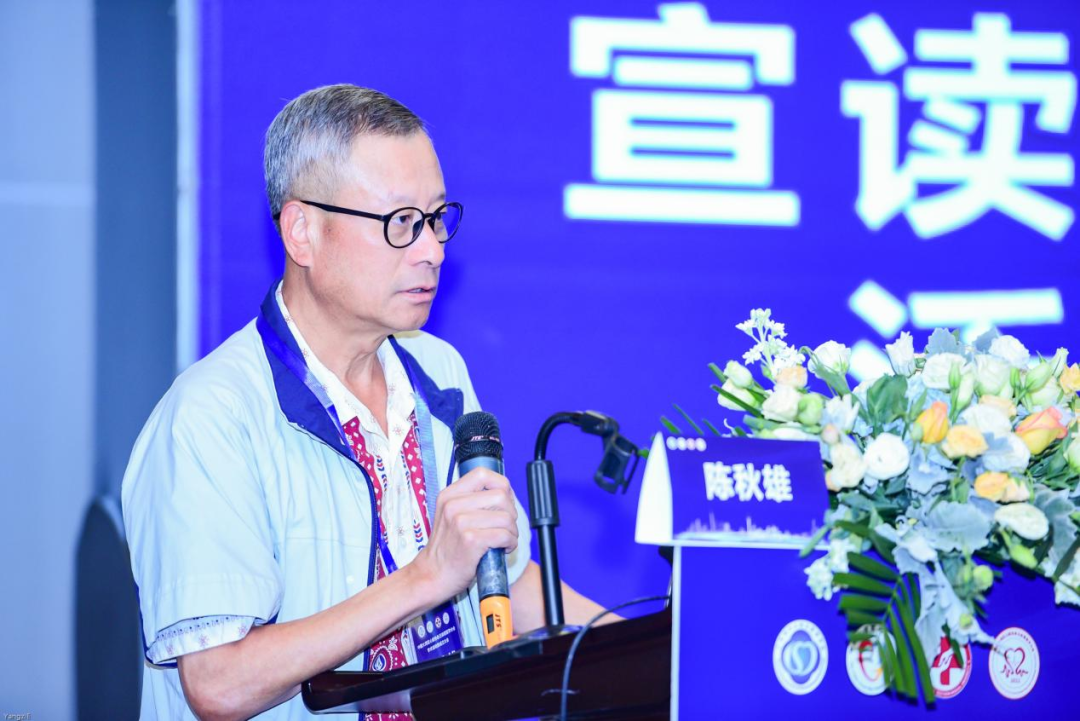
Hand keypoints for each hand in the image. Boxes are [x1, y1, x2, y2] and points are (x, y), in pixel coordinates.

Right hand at [411, 467, 518, 600]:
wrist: (432, 575)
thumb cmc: (448, 548)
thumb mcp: (452, 515)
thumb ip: (472, 501)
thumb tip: (505, 494)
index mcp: (449, 494)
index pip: (483, 473)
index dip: (501, 486)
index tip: (504, 502)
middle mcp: (453, 504)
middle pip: (501, 496)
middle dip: (511, 513)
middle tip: (505, 527)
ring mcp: (460, 521)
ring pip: (506, 517)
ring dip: (512, 531)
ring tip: (504, 540)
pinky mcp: (470, 540)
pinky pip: (504, 535)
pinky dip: (511, 543)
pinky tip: (503, 548)